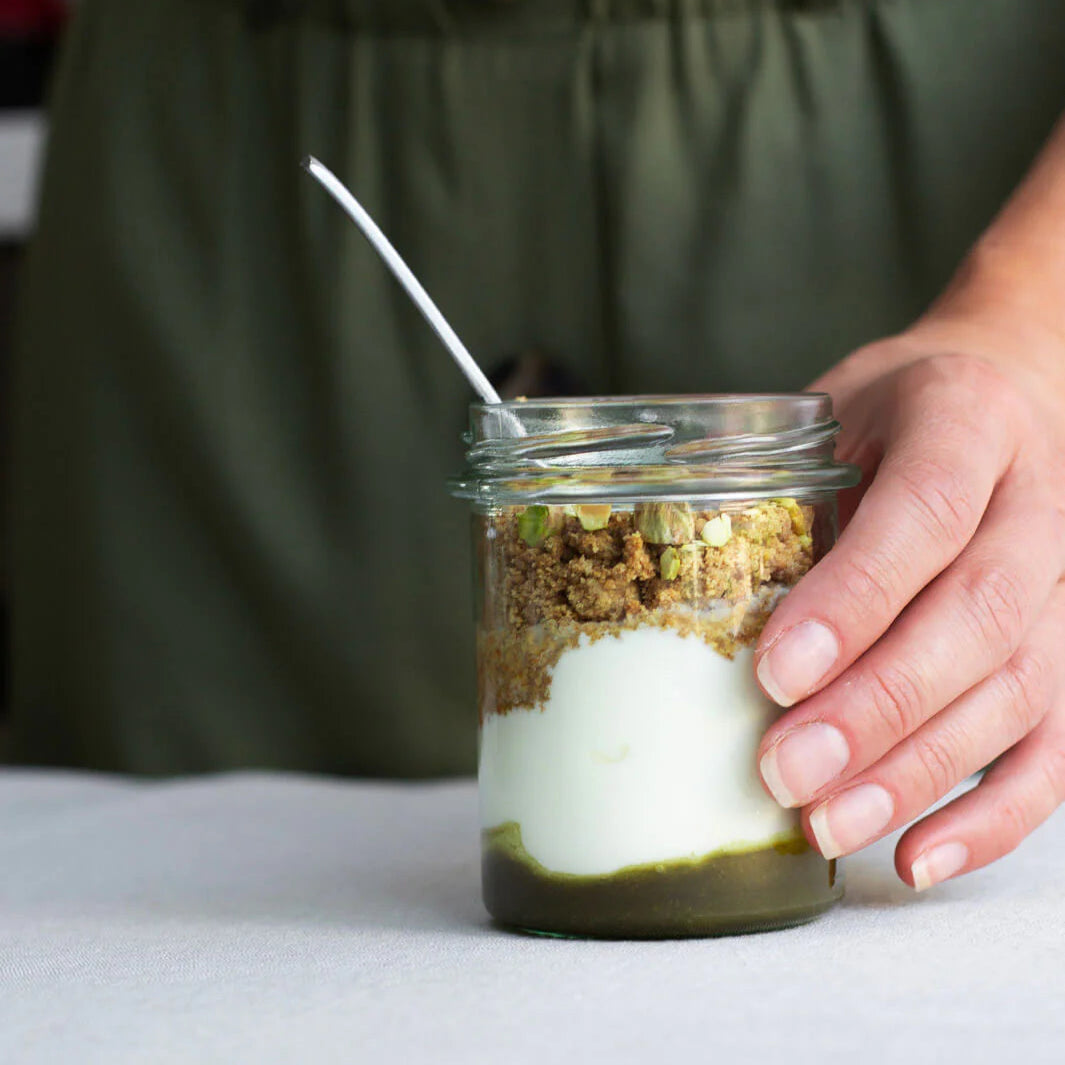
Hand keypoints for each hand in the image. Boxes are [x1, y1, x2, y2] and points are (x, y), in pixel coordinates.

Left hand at [754, 311, 1064, 890]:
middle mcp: (1038, 503)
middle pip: (975, 617)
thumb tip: (688, 600)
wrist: (1002, 397)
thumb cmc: (892, 412)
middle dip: (875, 707)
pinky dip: (991, 815)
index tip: (775, 672)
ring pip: (1017, 691)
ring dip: (917, 771)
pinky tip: (917, 857)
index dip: (855, 599)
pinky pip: (1055, 746)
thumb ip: (784, 492)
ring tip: (828, 823)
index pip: (925, 512)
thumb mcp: (832, 414)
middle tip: (784, 771)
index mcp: (967, 419)